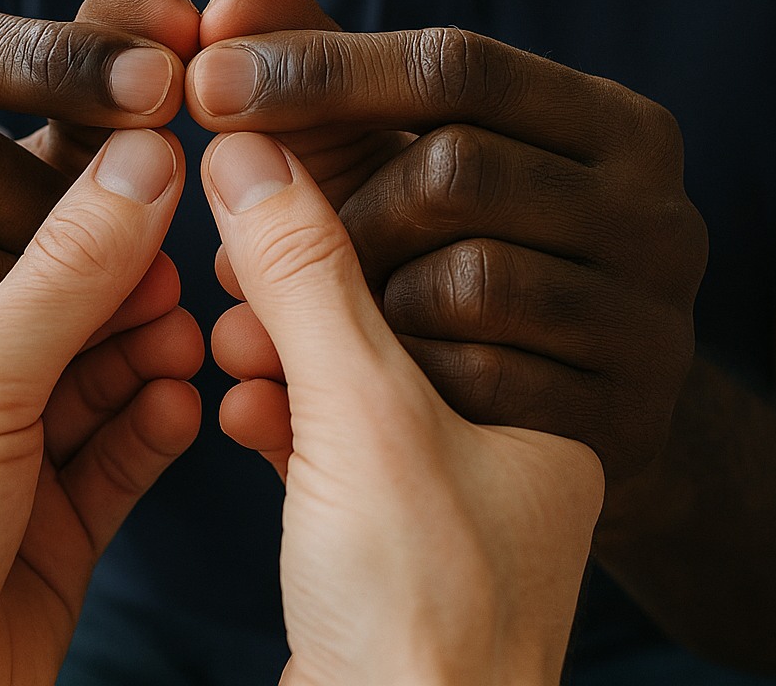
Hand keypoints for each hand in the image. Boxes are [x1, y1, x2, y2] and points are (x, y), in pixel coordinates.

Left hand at [0, 129, 201, 685]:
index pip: (19, 270)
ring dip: (151, 365)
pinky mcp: (59, 546)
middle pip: (71, 333)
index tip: (159, 190)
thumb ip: (61, 279)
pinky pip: (120, 471)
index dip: (92, 233)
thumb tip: (136, 161)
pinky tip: (182, 408)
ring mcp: (14, 483)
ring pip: (103, 399)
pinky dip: (155, 435)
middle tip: (184, 280)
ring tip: (189, 346)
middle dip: (131, 302)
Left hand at [188, 0, 708, 477]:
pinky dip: (389, 382)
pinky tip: (345, 385)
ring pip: (464, 282)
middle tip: (249, 248)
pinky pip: (475, 384)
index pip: (457, 63)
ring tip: (294, 318)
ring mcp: (658, 326)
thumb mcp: (412, 158)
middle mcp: (663, 217)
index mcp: (621, 127)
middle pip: (455, 171)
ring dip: (354, 302)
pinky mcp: (629, 420)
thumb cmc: (471, 254)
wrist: (574, 414)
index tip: (207, 81)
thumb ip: (330, 73)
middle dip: (333, 210)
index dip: (322, 68)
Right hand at [202, 132, 603, 685]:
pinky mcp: (380, 555)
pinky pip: (327, 457)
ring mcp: (443, 509)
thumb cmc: (422, 623)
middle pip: (391, 324)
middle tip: (234, 260)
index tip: (274, 181)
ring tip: (230, 343)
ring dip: (281, 357)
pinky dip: (280, 425)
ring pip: (349, 389)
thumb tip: (250, 153)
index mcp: (545, 407)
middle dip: (303, 293)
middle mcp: (506, 454)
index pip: (447, 265)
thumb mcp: (363, 420)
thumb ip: (308, 280)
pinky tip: (243, 413)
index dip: (354, 224)